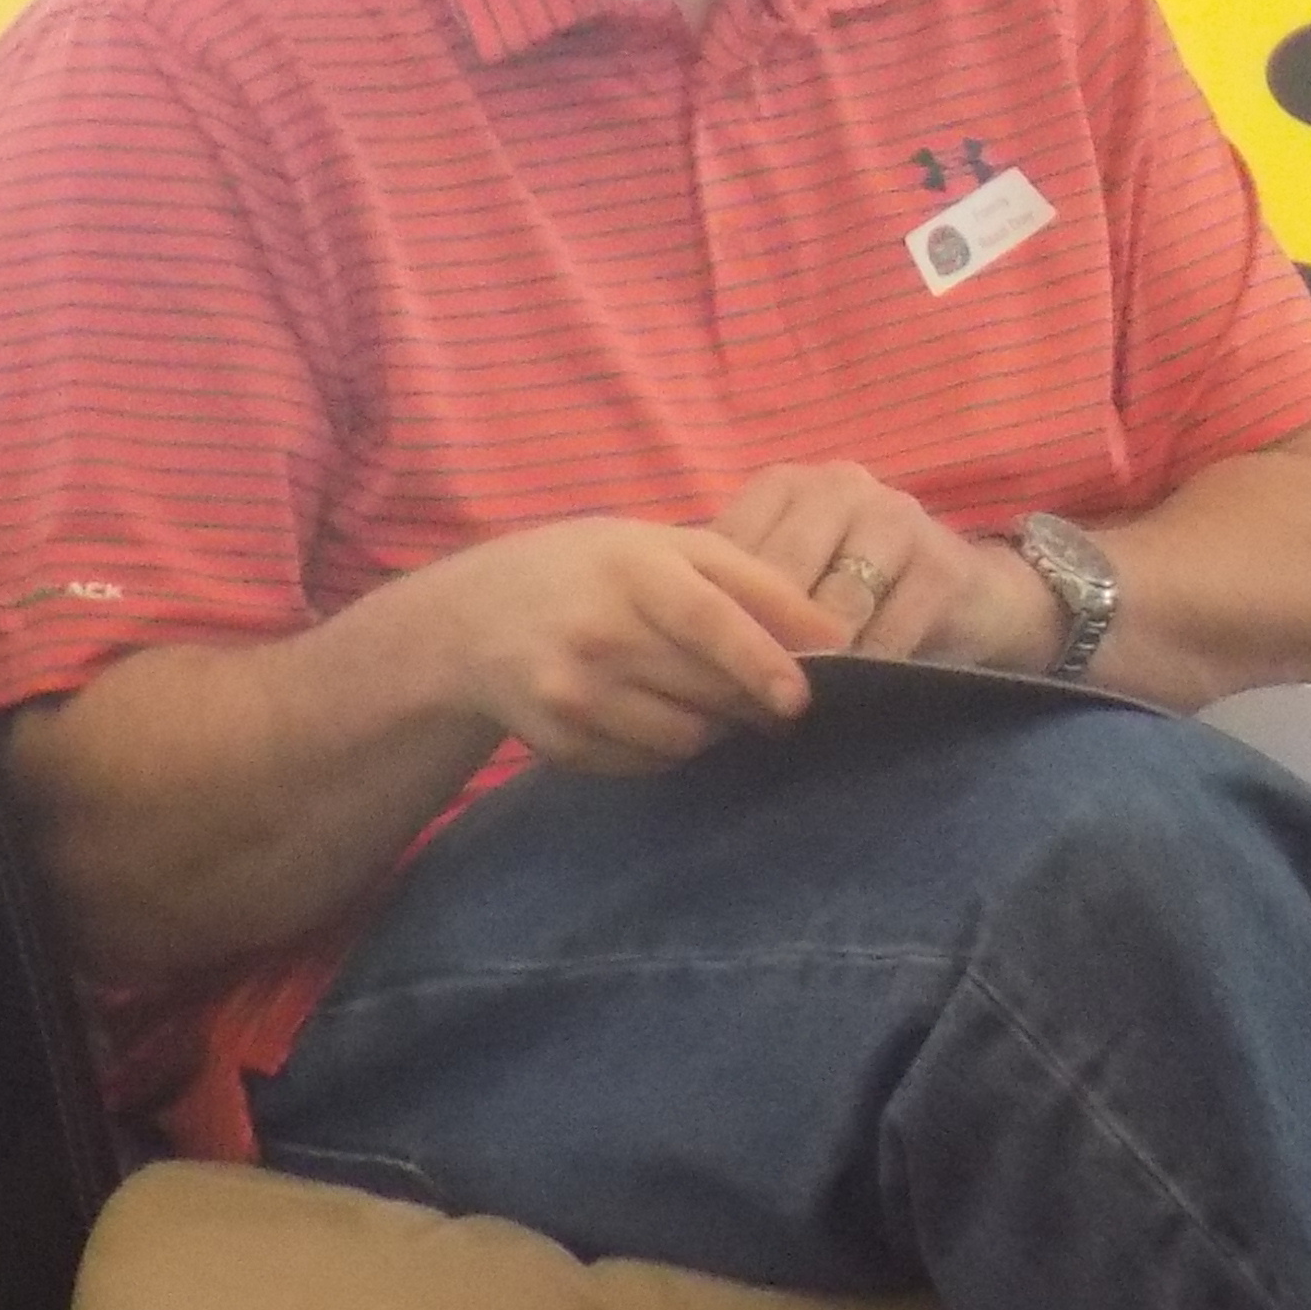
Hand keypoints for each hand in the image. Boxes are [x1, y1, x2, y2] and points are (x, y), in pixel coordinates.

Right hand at [399, 518, 837, 773]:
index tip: (802, 696)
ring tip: (709, 698)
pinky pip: (649, 762)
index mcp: (633, 571)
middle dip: (757, 701)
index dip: (761, 661)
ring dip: (716, 727)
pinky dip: (671, 747)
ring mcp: (574, 695)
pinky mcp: (561, 744)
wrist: (472, 620)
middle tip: (779, 699)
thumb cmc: (593, 570)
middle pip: (708, 688)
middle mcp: (599, 634)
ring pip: (685, 737)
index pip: (709, 621)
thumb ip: (753, 580)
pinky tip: (657, 712)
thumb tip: (838, 635)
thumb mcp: (665, 546)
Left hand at [710, 462, 1058, 674]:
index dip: (713, 616)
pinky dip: (866, 671)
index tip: (692, 673)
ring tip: (789, 706)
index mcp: (787, 486)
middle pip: (779, 577)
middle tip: (737, 702)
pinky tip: (850, 698)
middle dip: (760, 644)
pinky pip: (889, 633)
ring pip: (834, 607)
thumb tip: (670, 647)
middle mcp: (840, 487)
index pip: (730, 549)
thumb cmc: (861, 592)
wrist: (976, 597)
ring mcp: (896, 519)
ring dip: (813, 664)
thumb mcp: (795, 577)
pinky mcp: (943, 565)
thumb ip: (741, 594)